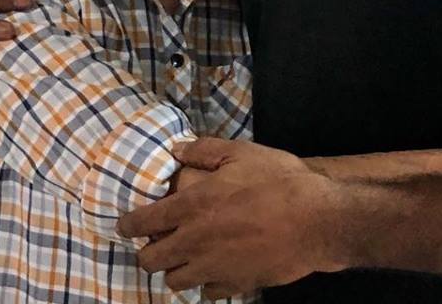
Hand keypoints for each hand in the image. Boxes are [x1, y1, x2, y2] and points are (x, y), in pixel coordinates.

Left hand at [119, 138, 345, 297]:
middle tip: (158, 240)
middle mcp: (194, 242)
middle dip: (148, 251)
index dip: (128, 225)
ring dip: (175, 269)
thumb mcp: (242, 152)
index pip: (143, 223)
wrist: (316, 221)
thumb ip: (204, 151)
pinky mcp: (234, 286)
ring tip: (186, 255)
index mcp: (192, 207)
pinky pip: (206, 292)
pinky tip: (216, 267)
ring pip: (175, 282)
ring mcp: (213, 269)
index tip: (126, 225)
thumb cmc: (278, 180)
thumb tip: (176, 151)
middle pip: (152, 261)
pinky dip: (205, 282)